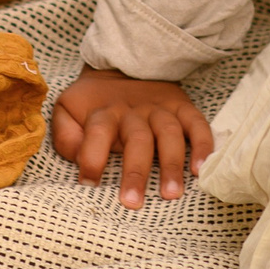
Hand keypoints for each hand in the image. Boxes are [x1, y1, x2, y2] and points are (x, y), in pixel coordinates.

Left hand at [51, 67, 211, 208]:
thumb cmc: (93, 101)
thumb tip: (79, 159)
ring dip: (171, 164)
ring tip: (171, 194)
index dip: (91, 158)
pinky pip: (197, 124)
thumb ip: (66, 135)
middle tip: (133, 203)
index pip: (97, 133)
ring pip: (168, 134)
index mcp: (104, 113)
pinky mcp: (183, 107)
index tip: (88, 185)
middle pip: (137, 139)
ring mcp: (161, 109)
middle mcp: (134, 111)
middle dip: (135, 172)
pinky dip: (203, 145)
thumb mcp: (67, 109)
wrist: (123, 66)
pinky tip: (201, 169)